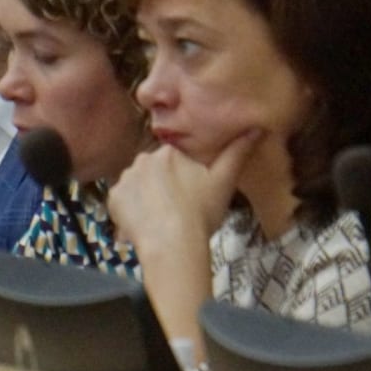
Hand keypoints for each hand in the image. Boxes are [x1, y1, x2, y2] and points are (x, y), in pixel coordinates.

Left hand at [108, 129, 258, 252]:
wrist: (173, 244)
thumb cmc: (201, 212)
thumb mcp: (224, 182)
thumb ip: (237, 153)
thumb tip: (257, 127)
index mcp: (169, 152)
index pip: (174, 159)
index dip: (183, 177)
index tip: (190, 195)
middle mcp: (142, 159)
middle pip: (153, 171)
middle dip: (163, 186)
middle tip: (177, 209)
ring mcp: (124, 179)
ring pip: (137, 186)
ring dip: (146, 198)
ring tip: (161, 220)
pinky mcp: (112, 200)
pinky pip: (122, 202)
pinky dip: (130, 211)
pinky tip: (145, 225)